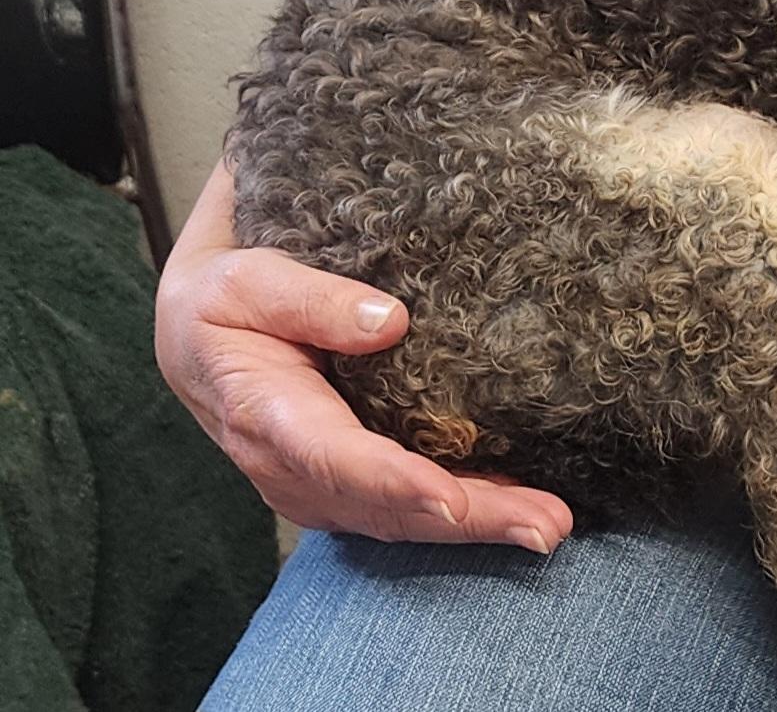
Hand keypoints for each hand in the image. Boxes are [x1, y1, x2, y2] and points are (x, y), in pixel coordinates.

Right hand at [155, 160, 572, 551]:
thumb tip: (389, 320)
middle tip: (546, 526)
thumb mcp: (247, 281)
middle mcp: (294, 467)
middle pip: (388, 505)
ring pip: (404, 517)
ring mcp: (320, 482)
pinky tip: (518, 507)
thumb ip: (311, 299)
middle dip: (469, 520)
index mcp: (266, 416)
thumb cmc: (223, 298)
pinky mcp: (344, 479)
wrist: (196, 330)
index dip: (398, 483)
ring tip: (549, 526)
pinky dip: (463, 512)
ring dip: (479, 525)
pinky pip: (405, 506)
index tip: (452, 497)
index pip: (339, 459)